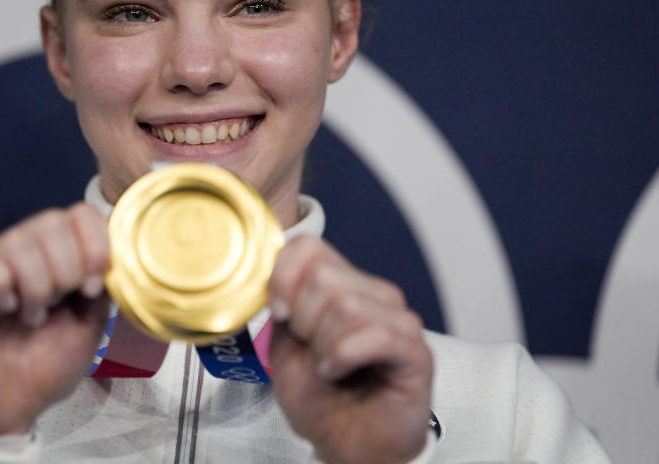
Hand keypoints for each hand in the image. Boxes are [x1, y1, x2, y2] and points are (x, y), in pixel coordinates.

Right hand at [0, 203, 110, 435]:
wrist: (6, 408)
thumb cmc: (44, 365)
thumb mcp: (91, 324)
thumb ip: (104, 285)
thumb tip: (116, 255)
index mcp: (59, 253)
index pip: (82, 213)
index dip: (95, 244)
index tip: (94, 288)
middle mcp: (25, 249)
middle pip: (52, 221)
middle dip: (67, 269)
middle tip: (58, 306)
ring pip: (18, 241)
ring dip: (35, 287)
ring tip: (31, 317)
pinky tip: (2, 308)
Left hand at [266, 235, 432, 463]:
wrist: (346, 445)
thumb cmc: (321, 399)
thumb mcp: (283, 346)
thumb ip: (281, 305)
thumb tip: (275, 275)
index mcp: (342, 286)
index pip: (309, 246)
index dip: (284, 276)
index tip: (279, 313)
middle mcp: (374, 295)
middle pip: (323, 277)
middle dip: (303, 322)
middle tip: (311, 351)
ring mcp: (399, 321)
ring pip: (346, 306)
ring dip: (323, 345)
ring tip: (328, 367)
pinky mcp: (416, 351)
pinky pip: (376, 335)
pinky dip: (344, 356)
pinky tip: (337, 372)